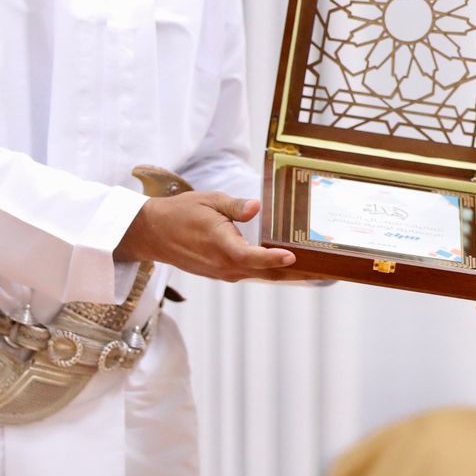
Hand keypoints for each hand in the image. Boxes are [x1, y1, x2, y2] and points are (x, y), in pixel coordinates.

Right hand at [115, 191, 296, 281]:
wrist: (153, 233)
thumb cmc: (181, 213)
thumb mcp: (209, 201)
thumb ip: (235, 206)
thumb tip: (256, 207)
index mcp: (221, 246)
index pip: (252, 257)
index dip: (273, 259)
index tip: (292, 256)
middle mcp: (223, 265)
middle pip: (264, 272)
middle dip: (292, 273)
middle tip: (321, 270)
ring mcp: (221, 272)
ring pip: (258, 274)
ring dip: (282, 272)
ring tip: (311, 269)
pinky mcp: (219, 273)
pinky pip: (247, 273)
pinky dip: (266, 270)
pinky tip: (282, 264)